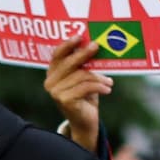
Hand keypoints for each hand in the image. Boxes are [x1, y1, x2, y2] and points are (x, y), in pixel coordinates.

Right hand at [44, 36, 112, 151]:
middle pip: (69, 63)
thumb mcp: (83, 78)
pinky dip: (99, 86)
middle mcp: (50, 82)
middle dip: (84, 54)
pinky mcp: (65, 101)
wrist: (85, 122)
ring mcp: (56, 92)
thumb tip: (94, 45)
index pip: (57, 55)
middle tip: (96, 46)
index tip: (79, 37)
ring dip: (98, 77)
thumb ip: (83, 65)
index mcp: (52, 73)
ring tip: (109, 81)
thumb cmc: (85, 97)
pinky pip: (85, 87)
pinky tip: (108, 89)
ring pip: (81, 76)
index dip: (67, 45)